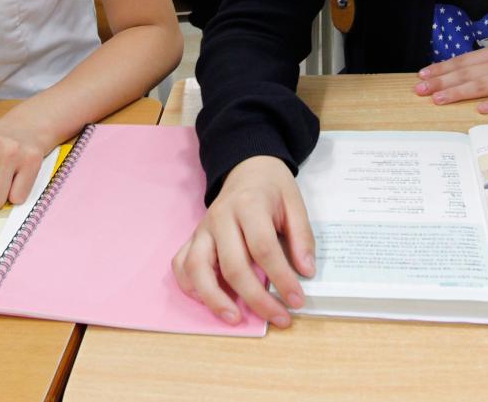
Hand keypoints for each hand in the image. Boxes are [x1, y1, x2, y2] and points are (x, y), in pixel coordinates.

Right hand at [171, 155, 314, 327]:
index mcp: (249, 205)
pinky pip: (181, 264)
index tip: (297, 300)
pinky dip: (189, 286)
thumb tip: (306, 271)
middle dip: (256, 298)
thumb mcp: (295, 204)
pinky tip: (208, 300)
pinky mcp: (193, 237)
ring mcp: (202, 229)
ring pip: (197, 268)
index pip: (263, 248)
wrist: (247, 168)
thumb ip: (302, 237)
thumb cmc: (272, 188)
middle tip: (279, 317)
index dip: (281, 278)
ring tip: (235, 319)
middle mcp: (220, 218)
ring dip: (214, 299)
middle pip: (232, 265)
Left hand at [415, 36, 487, 112]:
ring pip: (482, 84)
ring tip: (440, 99)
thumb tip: (456, 72)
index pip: (462, 62)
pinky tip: (481, 110)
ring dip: (459, 92)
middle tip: (420, 90)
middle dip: (442, 82)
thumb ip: (482, 62)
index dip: (441, 68)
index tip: (422, 75)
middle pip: (466, 73)